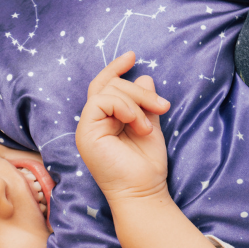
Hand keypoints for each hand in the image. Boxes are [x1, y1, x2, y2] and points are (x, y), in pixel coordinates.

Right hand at [75, 51, 170, 203]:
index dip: (115, 68)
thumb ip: (145, 103)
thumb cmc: (146, 166)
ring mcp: (87, 128)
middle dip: (138, 90)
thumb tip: (145, 77)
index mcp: (105, 121)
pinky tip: (137, 123)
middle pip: (109, 85)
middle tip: (162, 106)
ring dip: (135, 103)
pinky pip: (101, 101)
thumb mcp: (150, 125)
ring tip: (148, 126)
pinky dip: (124, 107)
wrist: (143, 191)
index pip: (104, 87)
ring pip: (107, 91)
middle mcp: (93, 123)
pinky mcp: (86, 133)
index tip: (132, 56)